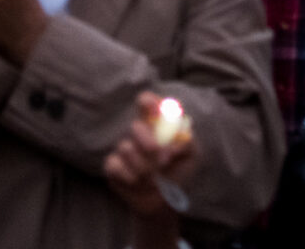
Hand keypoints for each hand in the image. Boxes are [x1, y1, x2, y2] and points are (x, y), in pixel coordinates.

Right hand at [103, 92, 198, 234]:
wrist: (164, 202)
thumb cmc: (178, 173)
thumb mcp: (192, 156)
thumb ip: (187, 143)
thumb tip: (171, 145)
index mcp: (157, 125)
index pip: (147, 103)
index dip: (148, 102)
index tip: (152, 108)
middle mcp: (138, 133)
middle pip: (135, 126)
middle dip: (148, 143)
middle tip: (162, 160)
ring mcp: (124, 149)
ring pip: (126, 149)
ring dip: (143, 167)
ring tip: (154, 178)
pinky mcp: (112, 166)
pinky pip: (115, 165)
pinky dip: (130, 177)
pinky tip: (137, 183)